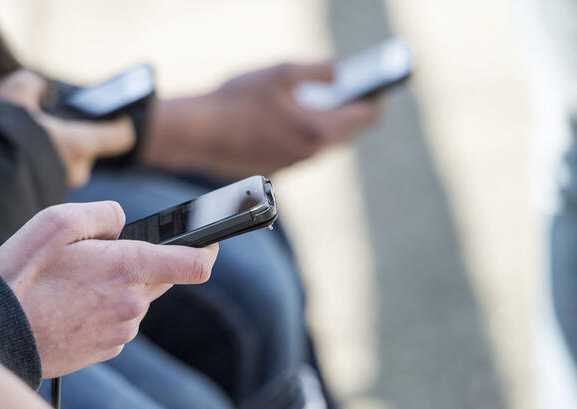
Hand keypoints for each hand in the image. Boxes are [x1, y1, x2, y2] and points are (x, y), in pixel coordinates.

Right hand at [0, 69, 134, 187]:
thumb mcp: (14, 93)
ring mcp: (60, 188)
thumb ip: (33, 85)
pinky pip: (47, 179)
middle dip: (72, 139)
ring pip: (65, 166)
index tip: (113, 118)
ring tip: (25, 141)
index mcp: (79, 144)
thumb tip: (39, 88)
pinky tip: (14, 157)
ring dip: (52, 154)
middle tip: (48, 126)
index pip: (120, 137)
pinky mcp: (42, 199)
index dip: (118, 125)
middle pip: (87, 151)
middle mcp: (76, 170)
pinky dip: (37, 168)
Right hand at [0, 201, 218, 377]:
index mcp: (128, 268)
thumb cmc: (22, 276)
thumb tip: (123, 224)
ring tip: (68, 287)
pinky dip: (100, 312)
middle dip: (138, 264)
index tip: (209, 241)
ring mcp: (122, 331)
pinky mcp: (108, 350)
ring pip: (134, 300)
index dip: (207, 249)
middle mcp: (134, 303)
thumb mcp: (56, 223)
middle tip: (96, 258)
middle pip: (159, 278)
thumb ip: (102, 214)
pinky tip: (67, 309)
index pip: (195, 264)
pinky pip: (117, 322)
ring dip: (114, 289)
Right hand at [141, 62, 380, 177]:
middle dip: (351, 113)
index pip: (364, 118)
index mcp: (317, 130)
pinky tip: (295, 119)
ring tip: (327, 104)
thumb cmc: (237, 100)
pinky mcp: (274, 171)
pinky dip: (304, 136)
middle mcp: (309, 154)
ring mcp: (291, 165)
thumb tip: (340, 71)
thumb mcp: (281, 72)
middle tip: (356, 93)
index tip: (379, 89)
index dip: (374, 100)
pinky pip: (300, 152)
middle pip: (345, 134)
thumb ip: (318, 70)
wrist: (198, 133)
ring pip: (322, 145)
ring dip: (326, 125)